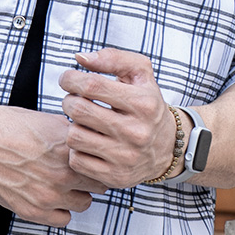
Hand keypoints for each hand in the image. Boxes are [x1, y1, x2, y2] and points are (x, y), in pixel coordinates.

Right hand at [0, 99, 108, 227]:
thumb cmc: (9, 126)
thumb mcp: (49, 120)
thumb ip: (73, 135)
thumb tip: (91, 139)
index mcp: (68, 150)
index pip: (102, 163)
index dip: (98, 159)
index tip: (94, 159)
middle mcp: (61, 175)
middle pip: (98, 185)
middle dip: (91, 177)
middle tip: (81, 171)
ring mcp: (47, 196)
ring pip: (84, 204)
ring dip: (78, 194)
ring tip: (65, 184)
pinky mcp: (31, 211)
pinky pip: (63, 220)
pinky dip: (61, 210)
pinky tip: (52, 197)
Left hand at [59, 48, 178, 188]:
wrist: (166, 147)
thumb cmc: (146, 103)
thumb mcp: (140, 74)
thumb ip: (112, 58)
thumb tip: (80, 58)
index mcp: (143, 103)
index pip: (92, 85)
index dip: (71, 79)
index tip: (68, 79)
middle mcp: (136, 132)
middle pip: (79, 110)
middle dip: (68, 101)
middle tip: (74, 100)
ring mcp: (126, 157)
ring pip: (74, 136)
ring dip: (71, 125)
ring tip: (82, 121)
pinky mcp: (115, 177)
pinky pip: (76, 160)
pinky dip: (76, 149)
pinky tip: (87, 141)